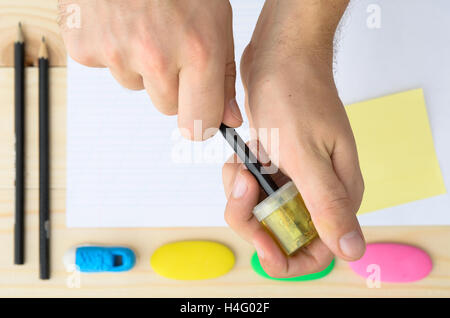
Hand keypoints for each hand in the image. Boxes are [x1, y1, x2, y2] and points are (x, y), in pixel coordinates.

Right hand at [58, 0, 241, 138]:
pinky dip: (115, 51)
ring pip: (137, 86)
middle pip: (168, 108)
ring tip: (146, 25)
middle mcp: (156, 57)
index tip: (200, 112)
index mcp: (197, 53)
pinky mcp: (86, 49)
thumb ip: (223, 76)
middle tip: (171, 45)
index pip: (198, 125)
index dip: (200, 121)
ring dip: (142, 66)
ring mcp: (117, 54)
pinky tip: (122, 23)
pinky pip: (108, 69)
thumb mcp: (216, 20)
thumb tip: (227, 118)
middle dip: (173, 86)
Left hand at [222, 0, 364, 277]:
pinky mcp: (279, 167)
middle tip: (242, 186)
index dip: (289, 259)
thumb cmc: (295, 96)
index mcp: (337, 194)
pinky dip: (240, 180)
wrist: (279, 56)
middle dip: (254, 220)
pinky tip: (240, 158)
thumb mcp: (307, 155)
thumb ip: (328, 206)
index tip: (261, 248)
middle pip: (284, 234)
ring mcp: (297, 179)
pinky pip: (254, 191)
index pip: (320, 250)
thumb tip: (353, 251)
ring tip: (240, 164)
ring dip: (242, 196)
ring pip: (263, 213)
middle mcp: (320, 191)